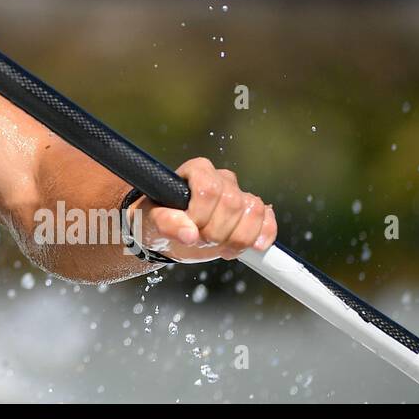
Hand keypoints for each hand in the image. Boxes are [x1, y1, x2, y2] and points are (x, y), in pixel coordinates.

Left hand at [131, 157, 277, 263]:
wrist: (166, 234)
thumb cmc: (155, 220)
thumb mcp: (150, 221)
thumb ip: (166, 223)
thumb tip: (189, 233)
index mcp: (196, 170)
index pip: (209, 189)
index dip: (201, 215)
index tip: (189, 231)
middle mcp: (220, 178)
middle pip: (232, 203)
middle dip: (216, 231)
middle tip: (200, 241)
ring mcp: (238, 194)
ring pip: (254, 211)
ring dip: (238, 238)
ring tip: (219, 247)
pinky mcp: (250, 212)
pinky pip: (267, 219)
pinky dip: (264, 235)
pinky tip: (252, 247)